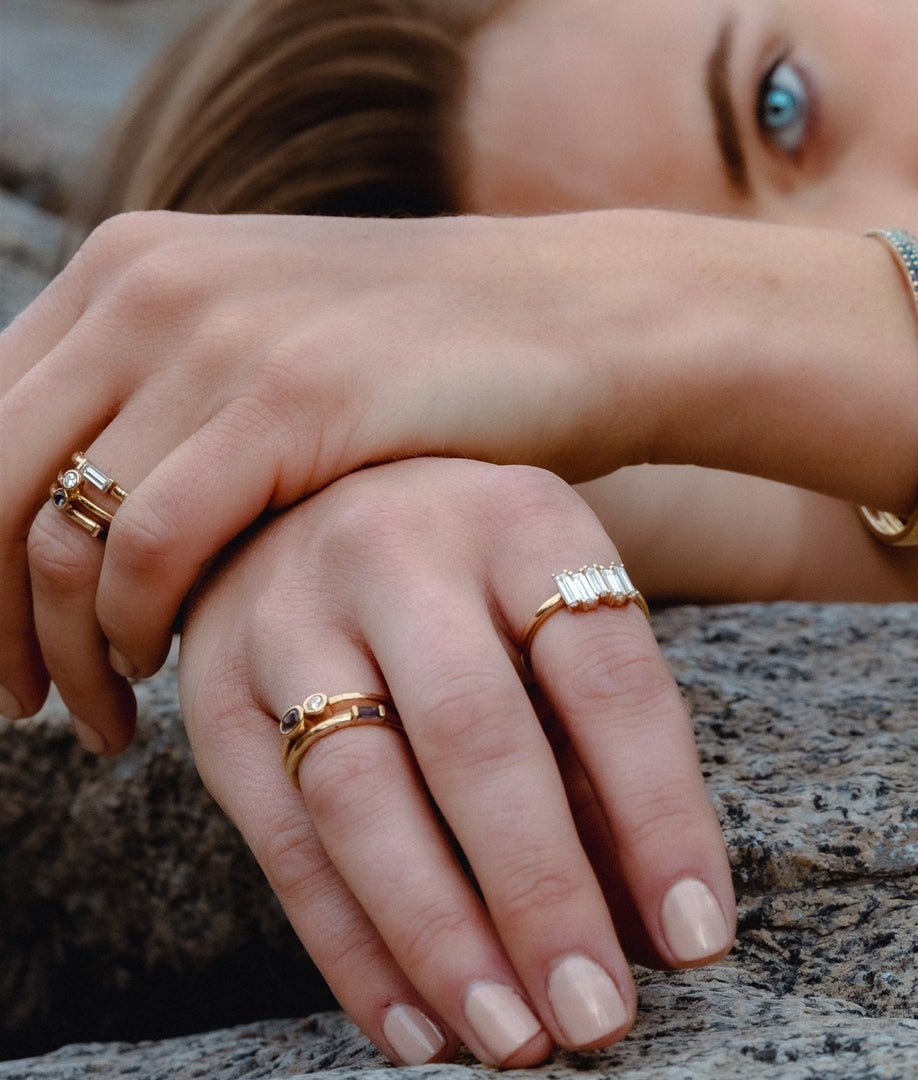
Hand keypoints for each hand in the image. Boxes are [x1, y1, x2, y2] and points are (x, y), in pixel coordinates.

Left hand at [1, 208, 668, 738]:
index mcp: (131, 269)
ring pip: (57, 527)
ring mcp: (217, 333)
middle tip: (18, 706)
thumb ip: (170, 413)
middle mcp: (149, 285)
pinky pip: (152, 540)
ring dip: (58, 647)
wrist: (577, 318)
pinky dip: (135, 625)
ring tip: (97, 716)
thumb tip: (79, 527)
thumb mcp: (275, 360)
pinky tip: (166, 669)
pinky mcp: (292, 394)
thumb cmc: (435, 367)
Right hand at [176, 458, 734, 1065]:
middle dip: (541, 893)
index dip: (659, 812)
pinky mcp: (214, 691)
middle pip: (476, 736)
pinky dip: (349, 945)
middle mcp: (397, 550)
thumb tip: (650, 912)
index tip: (696, 937)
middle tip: (597, 1016)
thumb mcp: (549, 599)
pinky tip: (412, 1024)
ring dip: (438, 937)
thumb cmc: (466, 567)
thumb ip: (593, 734)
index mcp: (519, 518)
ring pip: (361, 796)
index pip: (606, 675)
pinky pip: (278, 836)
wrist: (309, 495)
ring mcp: (291, 616)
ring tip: (510, 1037)